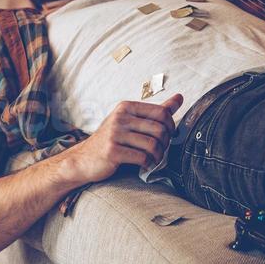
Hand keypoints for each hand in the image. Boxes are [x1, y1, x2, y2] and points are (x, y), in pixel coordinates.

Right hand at [65, 93, 182, 184]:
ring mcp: (115, 134)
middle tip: (161, 151)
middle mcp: (120, 117)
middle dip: (165, 143)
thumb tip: (180, 97)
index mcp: (126, 107)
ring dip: (158, 156)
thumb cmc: (112, 140)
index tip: (167, 136)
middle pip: (159, 129)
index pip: (161, 112)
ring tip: (154, 159)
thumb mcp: (131, 121)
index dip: (170, 127)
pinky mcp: (112, 151)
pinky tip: (144, 165)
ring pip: (152, 144)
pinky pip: (141, 157)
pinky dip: (148, 164)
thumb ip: (156, 111)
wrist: (84, 159)